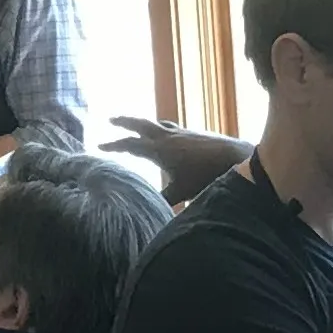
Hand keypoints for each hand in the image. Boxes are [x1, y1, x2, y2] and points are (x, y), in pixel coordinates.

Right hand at [103, 114, 249, 208]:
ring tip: (138, 126)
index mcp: (159, 150)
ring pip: (157, 124)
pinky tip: (168, 134)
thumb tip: (147, 212)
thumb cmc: (206, 176)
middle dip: (124, 122)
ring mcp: (181, 132)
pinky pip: (171, 127)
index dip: (113, 145)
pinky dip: (162, 128)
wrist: (234, 157)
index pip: (130, 145)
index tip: (99, 145)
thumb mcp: (182, 192)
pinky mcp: (193, 133)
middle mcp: (168, 137)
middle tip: (111, 120)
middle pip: (140, 124)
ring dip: (144, 123)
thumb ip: (163, 200)